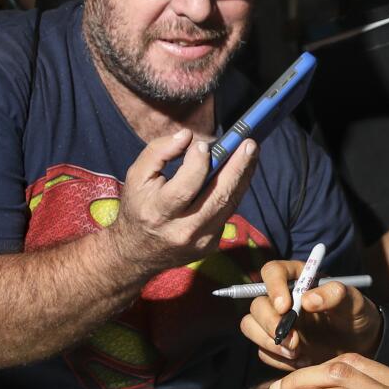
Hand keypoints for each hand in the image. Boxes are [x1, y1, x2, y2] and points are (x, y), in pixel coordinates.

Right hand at [106, 130, 259, 277]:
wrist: (137, 252)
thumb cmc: (138, 207)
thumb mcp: (137, 176)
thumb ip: (159, 151)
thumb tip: (188, 136)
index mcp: (158, 212)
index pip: (185, 187)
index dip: (197, 164)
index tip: (205, 144)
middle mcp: (182, 230)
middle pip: (217, 197)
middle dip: (237, 167)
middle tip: (249, 144)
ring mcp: (200, 241)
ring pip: (229, 204)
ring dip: (243, 176)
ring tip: (251, 153)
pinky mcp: (211, 244)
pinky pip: (227, 212)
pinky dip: (234, 190)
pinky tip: (239, 173)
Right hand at [242, 258, 381, 370]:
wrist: (361, 345)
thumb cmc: (356, 315)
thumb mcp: (354, 302)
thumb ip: (335, 294)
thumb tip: (307, 299)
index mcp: (297, 278)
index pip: (272, 272)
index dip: (273, 287)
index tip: (285, 307)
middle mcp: (281, 298)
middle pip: (256, 304)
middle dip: (270, 324)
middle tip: (293, 341)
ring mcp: (275, 322)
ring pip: (250, 326)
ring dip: (269, 342)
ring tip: (297, 352)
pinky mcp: (275, 345)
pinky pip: (263, 352)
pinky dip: (279, 359)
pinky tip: (302, 362)